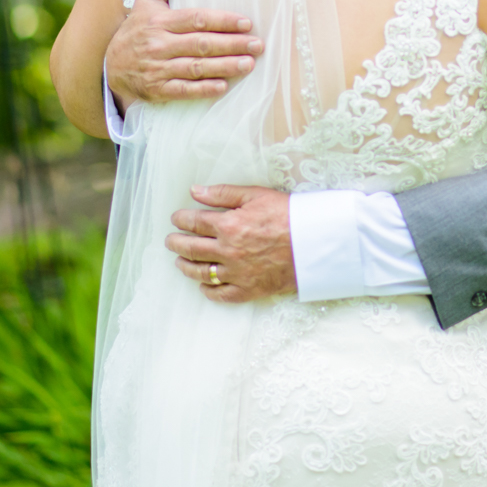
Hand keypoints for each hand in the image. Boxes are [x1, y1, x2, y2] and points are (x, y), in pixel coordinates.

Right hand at [107, 0, 263, 109]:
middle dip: (232, 44)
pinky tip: (223, 86)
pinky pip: (183, 90)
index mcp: (160, 21)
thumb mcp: (145, 1)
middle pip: (201, 44)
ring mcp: (158, 68)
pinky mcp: (157, 89)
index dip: (222, 21)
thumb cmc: (137, 29)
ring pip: (196, 67)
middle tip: (258, 45)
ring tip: (249, 64)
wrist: (111, 66)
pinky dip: (203, 89)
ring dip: (224, 66)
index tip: (246, 23)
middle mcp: (159, 44)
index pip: (196, 19)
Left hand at [164, 186, 296, 302]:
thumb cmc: (288, 215)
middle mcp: (227, 251)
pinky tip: (204, 286)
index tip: (176, 218)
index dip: (181, 219)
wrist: (315, 243)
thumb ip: (223, 193)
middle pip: (191, 249)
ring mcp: (236, 273)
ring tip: (180, 262)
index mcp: (228, 225)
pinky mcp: (248, 290)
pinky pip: (221, 294)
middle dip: (176, 243)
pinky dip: (208, 291)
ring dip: (186, 267)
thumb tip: (196, 191)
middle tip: (170, 240)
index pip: (194, 223)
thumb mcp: (256, 195)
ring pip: (201, 273)